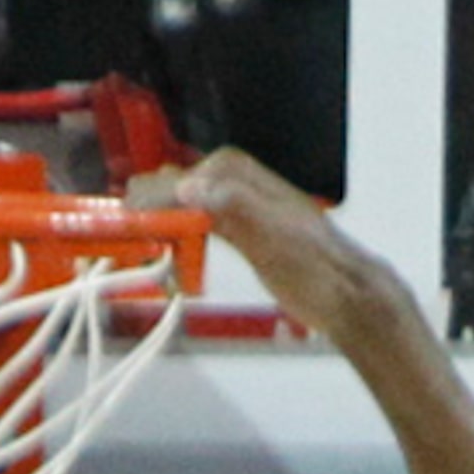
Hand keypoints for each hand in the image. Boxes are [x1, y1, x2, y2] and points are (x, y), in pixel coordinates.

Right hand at [129, 147, 410, 349]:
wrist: (348, 295)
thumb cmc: (313, 267)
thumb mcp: (272, 234)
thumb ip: (231, 206)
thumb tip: (188, 187)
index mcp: (249, 185)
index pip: (194, 177)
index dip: (160, 188)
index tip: (130, 206)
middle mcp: (249, 194)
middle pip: (194, 184)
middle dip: (159, 195)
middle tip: (125, 211)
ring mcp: (252, 217)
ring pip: (201, 203)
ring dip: (170, 211)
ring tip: (142, 222)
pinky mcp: (255, 241)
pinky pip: (212, 225)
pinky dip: (190, 230)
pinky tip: (180, 241)